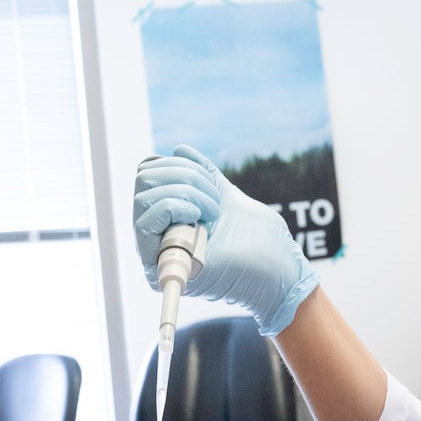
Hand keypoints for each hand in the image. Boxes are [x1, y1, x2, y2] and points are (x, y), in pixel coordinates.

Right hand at [132, 146, 318, 335]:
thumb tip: (179, 150)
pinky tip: (200, 222)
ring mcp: (156, 249)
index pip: (149, 171)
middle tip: (215, 201)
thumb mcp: (227, 195)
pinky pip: (144, 224)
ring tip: (213, 214)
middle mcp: (157, 230)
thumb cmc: (259, 238)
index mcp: (171, 212)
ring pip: (144, 198)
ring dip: (187, 194)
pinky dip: (174, 209)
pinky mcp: (160, 266)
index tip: (212, 183)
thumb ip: (203, 174)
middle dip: (186, 177)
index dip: (178, 165)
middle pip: (144, 179)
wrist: (276, 269)